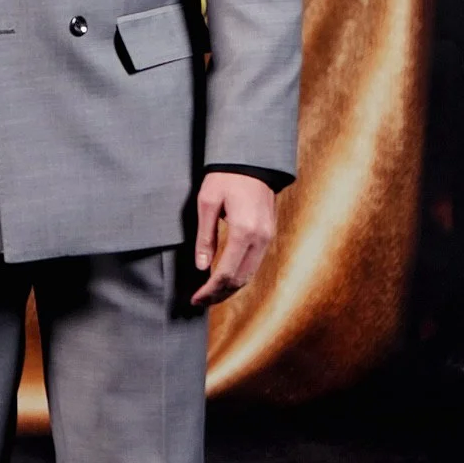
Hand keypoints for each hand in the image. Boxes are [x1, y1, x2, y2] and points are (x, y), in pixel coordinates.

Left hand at [190, 172, 275, 307]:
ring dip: (229, 288)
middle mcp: (260, 238)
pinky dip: (239, 276)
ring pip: (249, 274)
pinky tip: (224, 278)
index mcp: (244, 230)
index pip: (225, 272)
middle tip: (199, 302)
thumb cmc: (225, 177)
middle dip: (219, 294)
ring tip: (210, 294)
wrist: (252, 160)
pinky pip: (254, 263)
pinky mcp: (269, 234)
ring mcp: (268, 237)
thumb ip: (204, 237)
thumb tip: (201, 266)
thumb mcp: (207, 202)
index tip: (195, 298)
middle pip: (240, 279)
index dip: (209, 290)